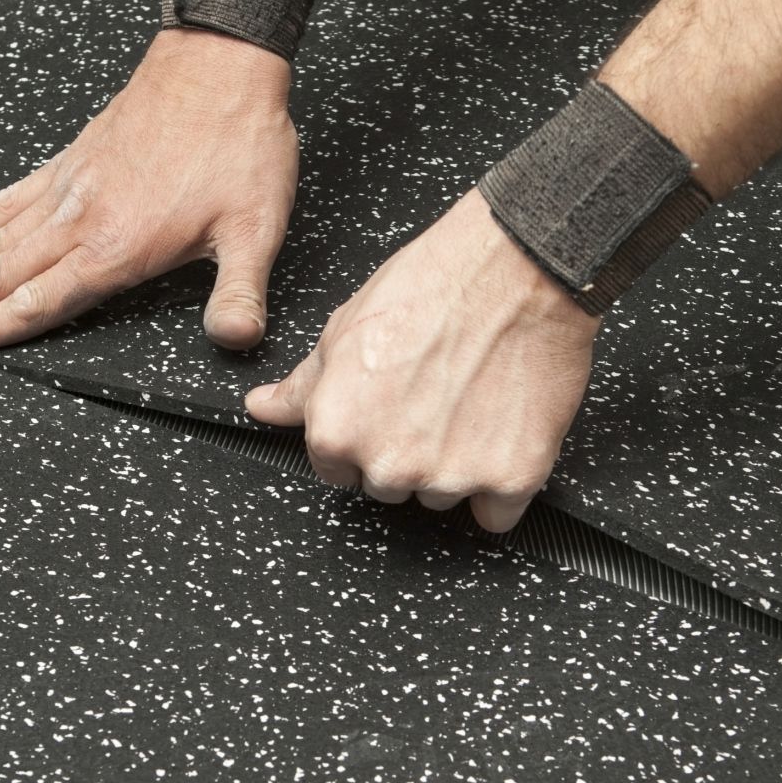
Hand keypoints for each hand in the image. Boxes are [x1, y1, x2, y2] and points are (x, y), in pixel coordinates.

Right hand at [0, 29, 297, 353]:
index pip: (37, 302)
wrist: (219, 64)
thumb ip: (240, 291)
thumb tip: (236, 339)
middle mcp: (78, 219)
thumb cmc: (238, 143)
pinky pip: (5, 201)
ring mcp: (67, 188)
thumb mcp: (256, 228)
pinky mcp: (68, 162)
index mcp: (115, 245)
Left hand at [245, 189, 601, 531]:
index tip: (388, 406)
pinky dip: (502, 483)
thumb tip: (264, 409)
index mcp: (338, 431)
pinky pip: (496, 515)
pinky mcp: (511, 478)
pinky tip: (502, 433)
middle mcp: (389, 464)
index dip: (362, 434)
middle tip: (434, 394)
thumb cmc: (433, 285)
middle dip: (407, 451)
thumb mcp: (346, 328)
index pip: (336, 469)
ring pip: (442, 496)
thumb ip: (303, 386)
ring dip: (455, 465)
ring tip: (472, 401)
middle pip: (390, 486)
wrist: (516, 267)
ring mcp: (451, 477)